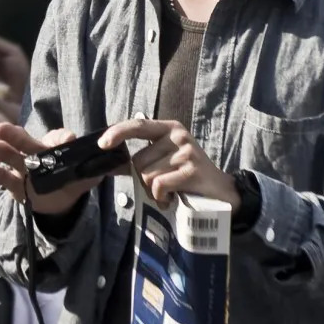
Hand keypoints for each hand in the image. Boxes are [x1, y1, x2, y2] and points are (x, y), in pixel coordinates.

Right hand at [0, 123, 105, 216]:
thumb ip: (92, 172)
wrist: (58, 200)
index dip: (61, 139)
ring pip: (10, 156)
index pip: (57, 139)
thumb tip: (107, 166)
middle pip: (26, 142)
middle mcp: (36, 154)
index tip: (67, 140)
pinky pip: (4, 178)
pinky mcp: (16, 184)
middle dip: (13, 135)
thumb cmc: (70, 181)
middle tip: (1, 128)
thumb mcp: (84, 178)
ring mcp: (24, 168)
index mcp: (55, 148)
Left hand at [100, 119, 239, 209]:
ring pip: (147, 175)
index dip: (117, 132)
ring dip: (154, 191)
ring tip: (170, 192)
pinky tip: (173, 199)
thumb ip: (142, 158)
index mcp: (169, 128)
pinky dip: (162, 198)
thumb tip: (111, 162)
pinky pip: (159, 186)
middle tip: (162, 185)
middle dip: (144, 179)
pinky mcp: (191, 171)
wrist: (221, 192)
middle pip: (138, 161)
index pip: (138, 125)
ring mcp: (186, 152)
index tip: (102, 144)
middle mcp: (178, 136)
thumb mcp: (165, 160)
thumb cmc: (186, 176)